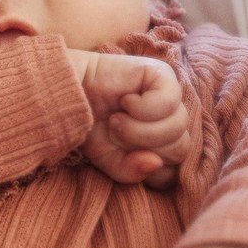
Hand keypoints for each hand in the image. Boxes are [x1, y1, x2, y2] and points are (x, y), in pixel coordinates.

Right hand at [67, 50, 190, 187]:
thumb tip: (156, 162)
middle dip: (143, 147)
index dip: (152, 171)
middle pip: (180, 149)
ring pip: (176, 127)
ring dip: (139, 129)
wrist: (68, 94)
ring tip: (116, 119)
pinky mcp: (163, 75)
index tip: (126, 158)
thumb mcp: (108, 161)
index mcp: (163, 143)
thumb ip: (132, 172)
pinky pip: (170, 102)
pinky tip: (126, 101)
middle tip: (115, 132)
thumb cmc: (90, 127)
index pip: (177, 168)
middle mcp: (171, 120)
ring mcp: (171, 97)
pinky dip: (143, 108)